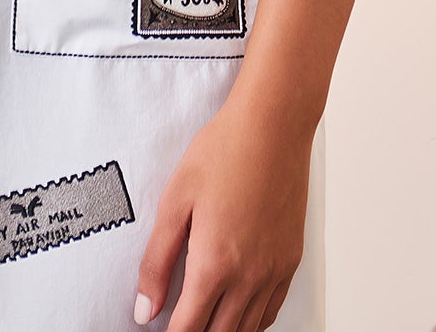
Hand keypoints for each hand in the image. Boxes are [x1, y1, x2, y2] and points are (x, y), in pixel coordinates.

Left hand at [133, 81, 313, 331]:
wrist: (273, 125)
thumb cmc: (223, 152)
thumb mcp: (175, 201)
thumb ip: (157, 260)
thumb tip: (144, 309)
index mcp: (214, 264)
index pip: (189, 329)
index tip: (156, 331)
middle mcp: (249, 277)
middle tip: (178, 323)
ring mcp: (274, 271)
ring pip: (248, 330)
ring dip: (222, 331)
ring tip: (202, 321)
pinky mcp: (291, 260)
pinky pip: (271, 311)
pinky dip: (251, 322)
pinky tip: (236, 312)